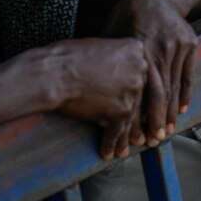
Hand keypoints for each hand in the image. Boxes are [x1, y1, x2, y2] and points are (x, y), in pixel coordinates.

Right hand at [37, 39, 147, 159]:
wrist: (52, 73)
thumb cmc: (66, 58)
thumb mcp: (101, 47)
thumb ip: (118, 60)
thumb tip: (118, 73)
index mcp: (137, 50)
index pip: (146, 75)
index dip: (147, 94)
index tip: (149, 107)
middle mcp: (140, 69)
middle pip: (145, 98)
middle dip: (146, 120)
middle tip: (147, 135)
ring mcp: (132, 90)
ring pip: (132, 118)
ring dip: (128, 137)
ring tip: (125, 150)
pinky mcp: (121, 110)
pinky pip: (117, 131)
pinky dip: (111, 143)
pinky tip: (107, 153)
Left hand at [106, 0, 196, 147]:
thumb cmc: (129, 13)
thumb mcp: (113, 32)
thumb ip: (111, 58)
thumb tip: (93, 85)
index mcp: (142, 48)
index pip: (144, 89)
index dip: (142, 114)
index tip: (138, 133)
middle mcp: (163, 49)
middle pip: (162, 92)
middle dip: (158, 119)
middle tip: (154, 140)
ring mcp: (179, 47)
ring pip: (175, 86)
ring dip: (171, 111)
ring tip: (167, 130)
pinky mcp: (190, 45)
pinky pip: (188, 74)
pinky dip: (185, 93)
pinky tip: (182, 109)